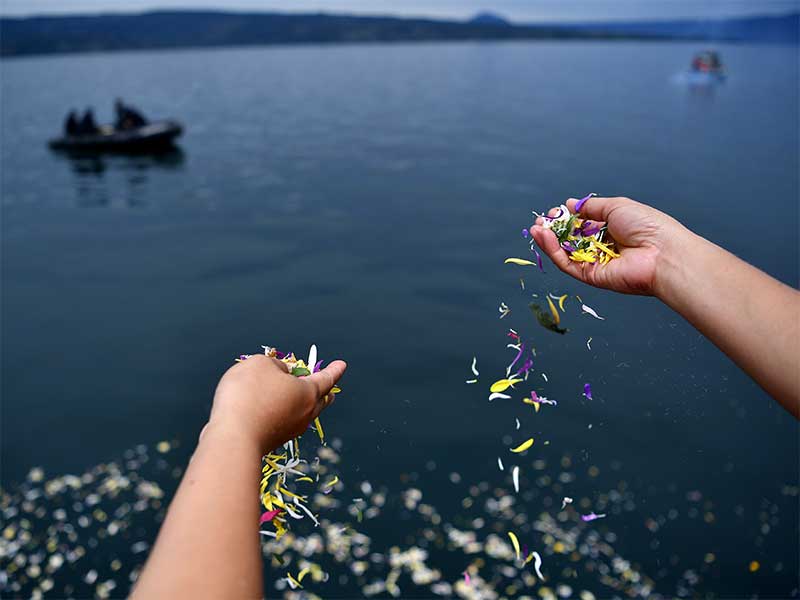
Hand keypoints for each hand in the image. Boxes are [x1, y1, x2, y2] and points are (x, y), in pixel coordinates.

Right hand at [209, 354, 345, 451]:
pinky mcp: (272, 441)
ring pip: (303, 415)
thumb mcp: (261, 364)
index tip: (342, 365)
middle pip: (319, 401)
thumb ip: (275, 366)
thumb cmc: (249, 394)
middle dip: (325, 393)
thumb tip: (281, 377)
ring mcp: (289, 431)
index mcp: (308, 393)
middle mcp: (304, 414)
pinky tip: (272, 412)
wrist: (233, 439)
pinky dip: (283, 414)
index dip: (334, 370)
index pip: (327, 378)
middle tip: (331, 391)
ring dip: (303, 405)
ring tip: (301, 400)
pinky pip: (284, 423)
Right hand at [530, 196, 690, 295]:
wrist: (662, 254)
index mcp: (611, 230)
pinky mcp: (590, 276)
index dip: (567, 218)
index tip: (556, 211)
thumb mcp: (616, 207)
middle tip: (542, 220)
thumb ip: (590, 207)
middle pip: (571, 239)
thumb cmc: (647, 226)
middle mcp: (602, 247)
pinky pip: (566, 264)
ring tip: (537, 227)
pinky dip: (552, 251)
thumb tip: (570, 204)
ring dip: (548, 240)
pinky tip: (543, 236)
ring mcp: (595, 262)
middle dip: (554, 229)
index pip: (582, 225)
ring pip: (565, 252)